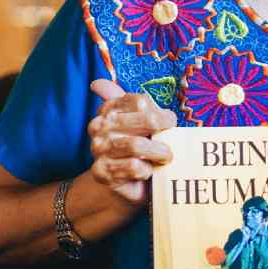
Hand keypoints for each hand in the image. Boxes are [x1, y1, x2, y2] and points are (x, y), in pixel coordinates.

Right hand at [85, 78, 175, 203]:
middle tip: (170, 144)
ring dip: (158, 153)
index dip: (162, 114)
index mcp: (109, 109)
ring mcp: (98, 149)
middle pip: (145, 121)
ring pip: (137, 145)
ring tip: (163, 158)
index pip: (141, 101)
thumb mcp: (141, 123)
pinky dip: (147, 171)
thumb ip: (130, 102)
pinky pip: (133, 167)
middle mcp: (99, 126)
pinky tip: (146, 172)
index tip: (168, 124)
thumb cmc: (140, 150)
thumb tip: (97, 84)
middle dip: (163, 133)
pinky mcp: (102, 172)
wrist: (127, 185)